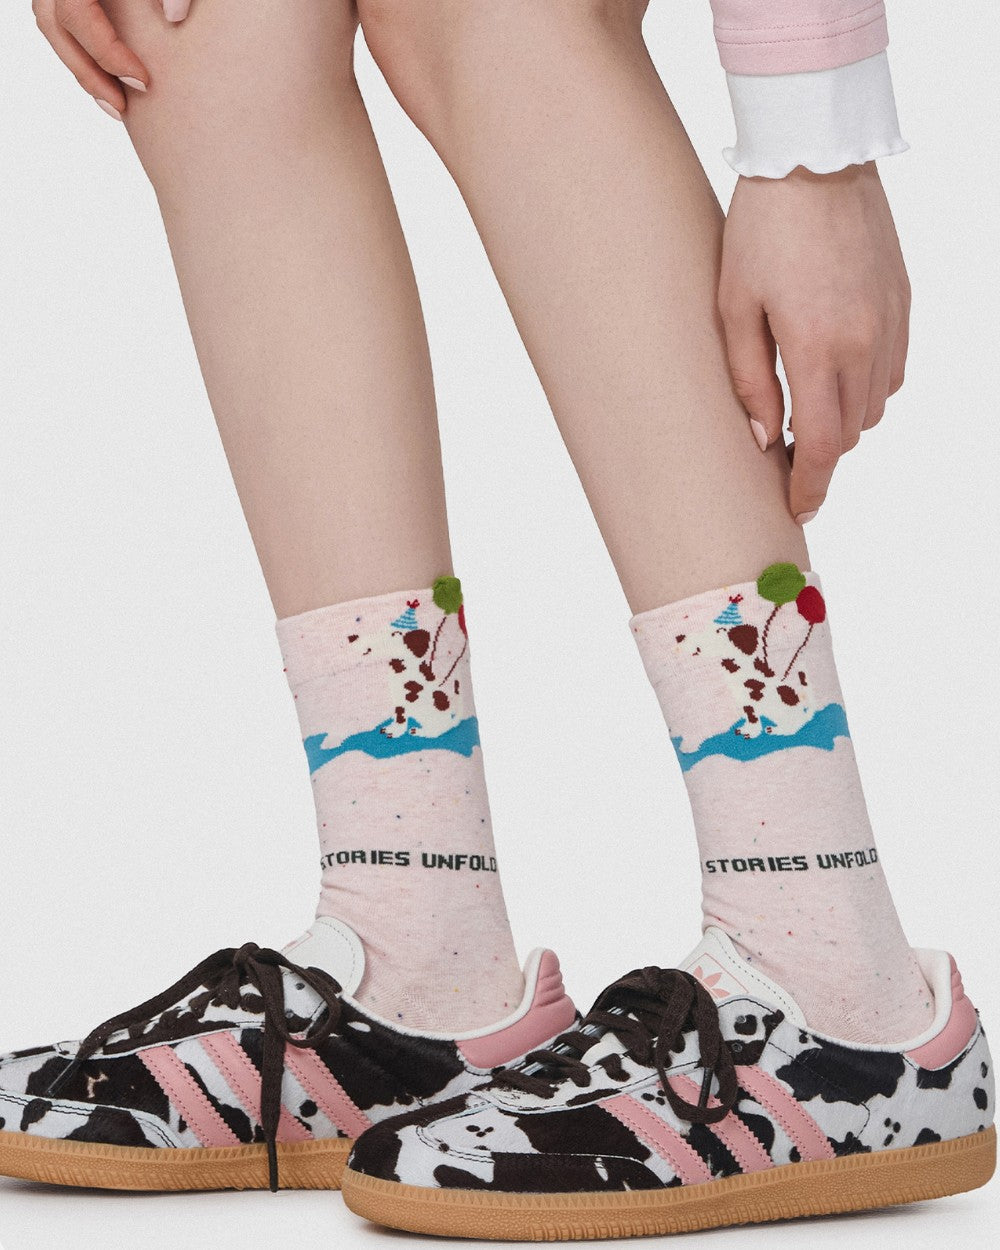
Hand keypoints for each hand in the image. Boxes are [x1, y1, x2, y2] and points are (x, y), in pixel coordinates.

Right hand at [33, 2, 194, 119]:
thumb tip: (176, 16)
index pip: (76, 14)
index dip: (107, 53)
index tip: (143, 81)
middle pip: (55, 26)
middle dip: (88, 74)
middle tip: (124, 108)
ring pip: (53, 27)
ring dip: (82, 69)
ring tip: (117, 105)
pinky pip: (63, 23)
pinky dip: (84, 53)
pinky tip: (111, 80)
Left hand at [719, 162, 909, 523]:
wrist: (814, 157)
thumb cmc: (760, 230)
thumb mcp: (734, 308)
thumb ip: (748, 381)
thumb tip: (765, 439)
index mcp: (818, 348)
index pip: (823, 445)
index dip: (811, 486)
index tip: (799, 510)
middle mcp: (866, 342)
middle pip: (851, 433)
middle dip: (821, 453)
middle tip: (787, 453)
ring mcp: (891, 321)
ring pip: (875, 407)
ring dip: (844, 420)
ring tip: (807, 407)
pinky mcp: (903, 301)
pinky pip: (893, 370)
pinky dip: (867, 387)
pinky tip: (836, 371)